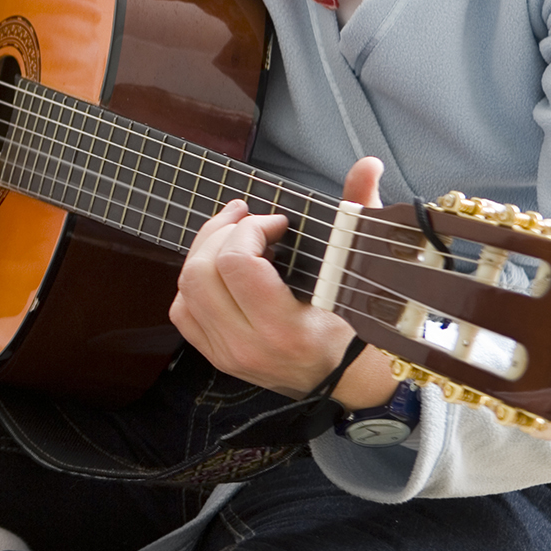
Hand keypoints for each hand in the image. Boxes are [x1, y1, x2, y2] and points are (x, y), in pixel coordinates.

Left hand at [169, 156, 399, 410]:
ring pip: (186, 289)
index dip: (250, 230)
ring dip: (203, 251)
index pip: (237, 265)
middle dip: (220, 232)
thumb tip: (367, 165)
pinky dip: (195, 282)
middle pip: (201, 273)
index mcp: (286, 330)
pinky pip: (183, 312)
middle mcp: (248, 346)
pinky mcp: (218, 357)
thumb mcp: (363, 274)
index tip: (277, 222)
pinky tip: (219, 267)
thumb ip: (359, 215)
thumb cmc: (364, 330)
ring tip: (231, 231)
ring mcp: (228, 355)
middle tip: (246, 216)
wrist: (354, 385)